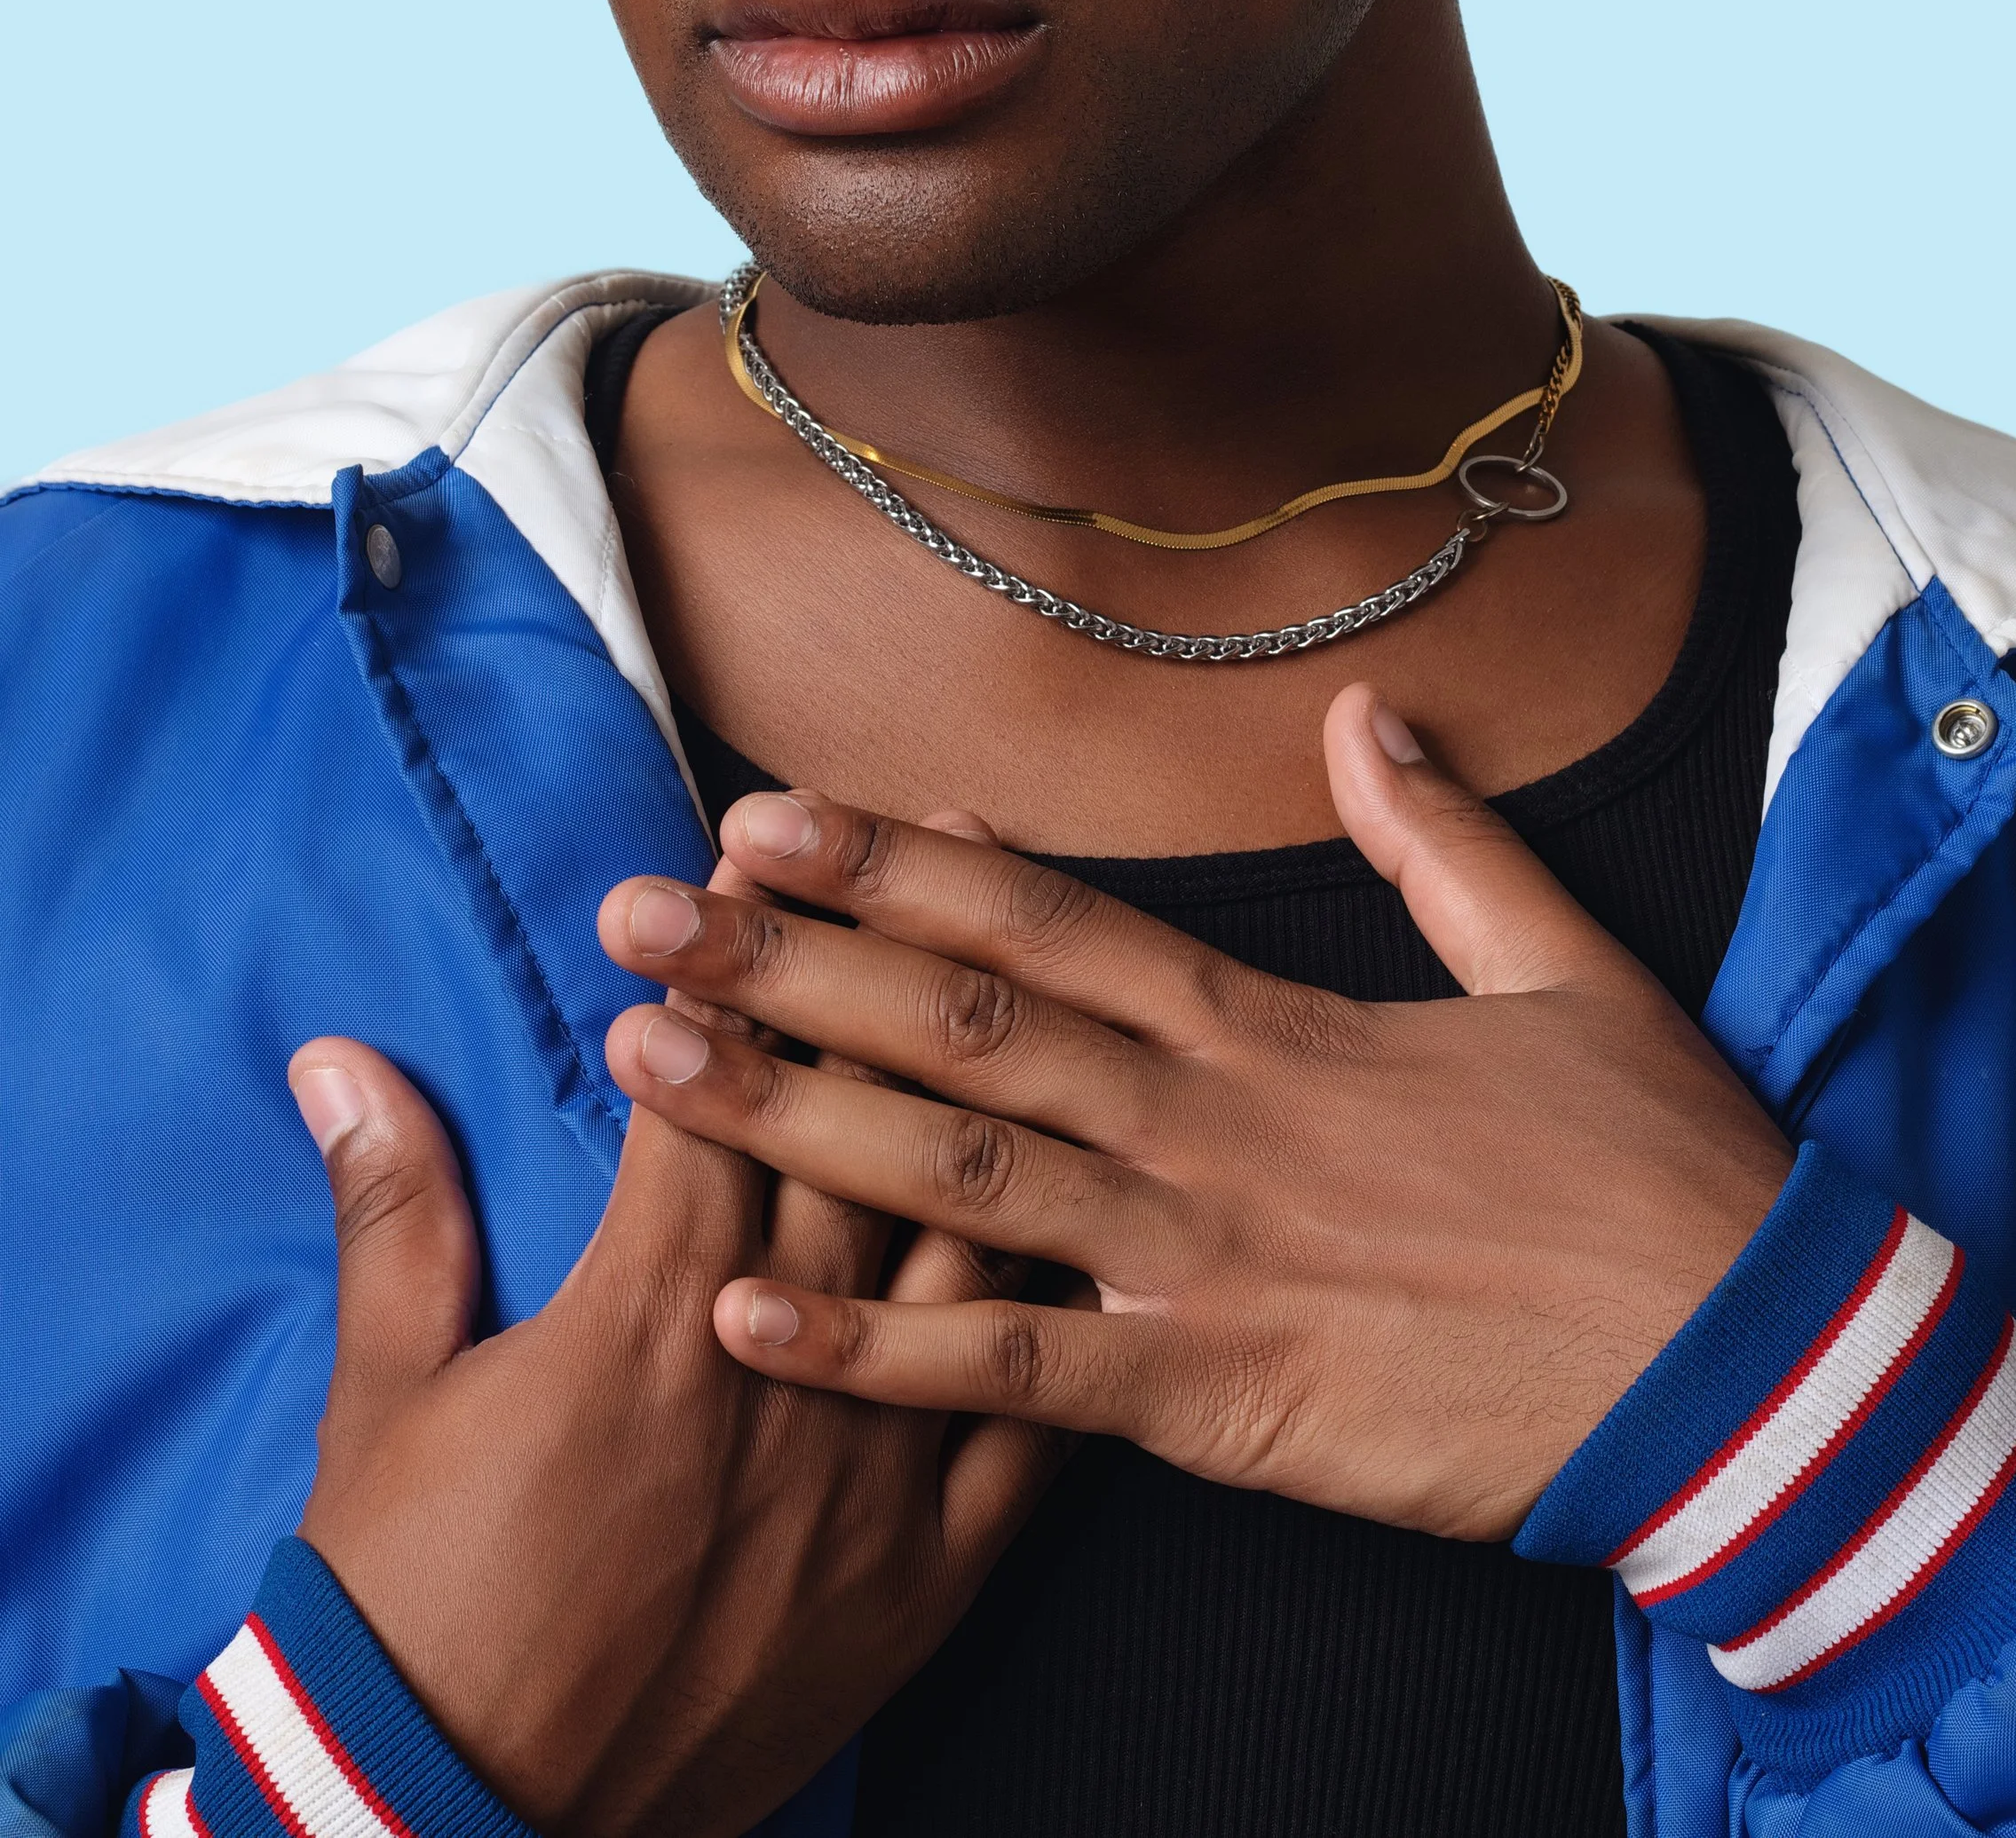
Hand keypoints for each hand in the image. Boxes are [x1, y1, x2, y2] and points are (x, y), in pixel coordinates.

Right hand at [288, 925, 1058, 1835]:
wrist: (461, 1826)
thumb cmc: (409, 1606)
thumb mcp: (384, 1395)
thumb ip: (393, 1212)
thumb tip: (340, 1060)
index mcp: (648, 1309)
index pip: (719, 1083)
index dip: (739, 957)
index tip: (756, 855)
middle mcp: (780, 1363)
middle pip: (863, 1126)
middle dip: (886, 974)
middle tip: (923, 846)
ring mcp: (869, 1471)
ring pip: (966, 1244)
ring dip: (993, 1107)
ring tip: (1033, 997)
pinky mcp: (925, 1578)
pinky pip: (1030, 1428)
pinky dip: (1063, 1321)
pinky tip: (1105, 1232)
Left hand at [600, 686, 1792, 1543]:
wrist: (1745, 1366)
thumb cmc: (1656, 1171)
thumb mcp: (1563, 965)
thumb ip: (1444, 841)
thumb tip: (1367, 718)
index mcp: (1274, 1021)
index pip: (1046, 918)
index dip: (895, 864)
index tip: (770, 817)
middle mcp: (1210, 1121)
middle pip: (962, 1021)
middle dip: (786, 964)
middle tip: (635, 915)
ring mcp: (1206, 1261)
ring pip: (956, 1171)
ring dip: (788, 1116)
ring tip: (642, 1068)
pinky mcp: (1222, 1403)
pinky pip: (1016, 1377)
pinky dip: (876, 1350)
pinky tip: (748, 1320)